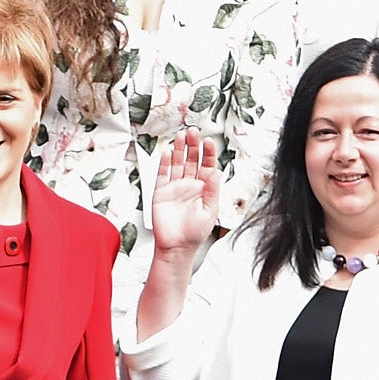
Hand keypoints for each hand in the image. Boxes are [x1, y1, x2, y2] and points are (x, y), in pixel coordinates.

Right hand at [149, 128, 220, 254]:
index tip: (209, 141)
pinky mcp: (160, 192)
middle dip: (193, 145)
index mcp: (204, 189)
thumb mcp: (210, 211)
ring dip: (179, 149)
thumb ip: (213, 190)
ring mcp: (175, 187)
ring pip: (177, 163)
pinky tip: (167, 152)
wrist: (176, 248)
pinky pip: (162, 174)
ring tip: (181, 135)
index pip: (207, 165)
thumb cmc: (195, 233)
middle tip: (193, 131)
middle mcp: (190, 185)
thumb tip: (218, 171)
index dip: (208, 153)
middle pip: (192, 160)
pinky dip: (163, 163)